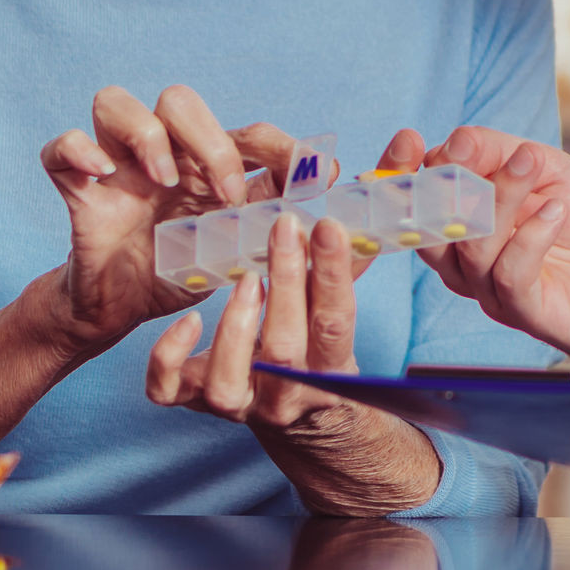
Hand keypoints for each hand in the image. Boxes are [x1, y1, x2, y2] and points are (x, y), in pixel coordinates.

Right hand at [37, 84, 310, 351]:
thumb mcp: (235, 251)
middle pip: (178, 101)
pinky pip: (60, 149)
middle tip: (228, 193)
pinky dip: (77, 150)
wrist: (118, 311)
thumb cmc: (177, 271)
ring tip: (165, 180)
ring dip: (146, 134)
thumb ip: (275, 221)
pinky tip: (102, 173)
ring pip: (115, 102)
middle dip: (211, 140)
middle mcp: (162, 155)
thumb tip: (331, 189)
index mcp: (206, 166)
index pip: (245, 132)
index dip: (280, 147)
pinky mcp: (78, 192)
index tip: (308, 178)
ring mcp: (116, 169)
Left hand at [143, 128, 441, 515]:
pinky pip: (168, 392)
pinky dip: (172, 357)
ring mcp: (236, 401)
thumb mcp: (344, 296)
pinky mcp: (189, 400)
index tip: (328, 225)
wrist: (295, 417)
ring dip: (235, 325)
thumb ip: (361, 236)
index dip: (332, 274)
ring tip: (245, 276)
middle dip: (287, 284)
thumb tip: (401, 152)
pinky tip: (186, 319)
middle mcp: (283, 394)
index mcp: (328, 368)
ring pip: (228, 382)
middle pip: (284, 350)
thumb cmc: (320, 340)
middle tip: (285, 225)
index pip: (335, 322)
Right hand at [412, 125, 569, 378]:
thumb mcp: (554, 171)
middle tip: (464, 151)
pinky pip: (509, 276)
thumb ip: (503, 152)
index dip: (404, 171)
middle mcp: (472, 261)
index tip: (410, 138)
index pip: (416, 200)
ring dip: (498, 198)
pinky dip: (528, 237)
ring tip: (530, 166)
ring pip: (469, 247)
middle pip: (427, 227)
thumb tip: (458, 140)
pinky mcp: (529, 314)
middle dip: (436, 186)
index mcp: (469, 222)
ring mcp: (496, 290)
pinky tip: (554, 212)